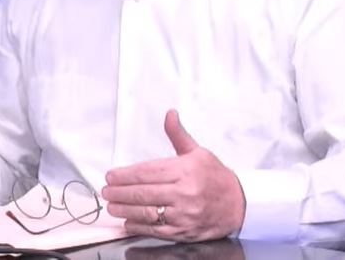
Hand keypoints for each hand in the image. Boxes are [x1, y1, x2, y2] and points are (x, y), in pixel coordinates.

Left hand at [102, 109, 246, 241]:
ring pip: (147, 212)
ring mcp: (183, 215)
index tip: (111, 175)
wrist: (238, 205)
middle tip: (106, 191)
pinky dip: (138, 226)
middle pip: (143, 193)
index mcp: (186, 170)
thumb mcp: (199, 152)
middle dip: (120, 192)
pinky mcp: (183, 231)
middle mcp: (184, 193)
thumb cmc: (216, 177)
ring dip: (124, 209)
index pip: (148, 172)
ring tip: (111, 205)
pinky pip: (156, 230)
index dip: (125, 175)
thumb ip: (178, 135)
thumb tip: (169, 114)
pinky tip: (127, 221)